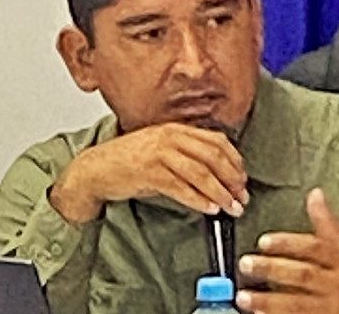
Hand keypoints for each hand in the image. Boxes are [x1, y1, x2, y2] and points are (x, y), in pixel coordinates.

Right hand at [49, 122, 248, 223]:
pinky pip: (181, 188)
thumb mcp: (163, 148)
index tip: (243, 178)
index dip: (235, 161)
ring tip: (231, 208)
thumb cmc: (130, 160)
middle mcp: (171, 137)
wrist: (96, 168)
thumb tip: (220, 173)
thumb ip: (188, 152)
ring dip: (220, 193)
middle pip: (213, 157)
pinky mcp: (149, 172)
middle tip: (242, 197)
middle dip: (232, 179)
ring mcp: (159, 154)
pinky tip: (209, 209)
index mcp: (177, 129)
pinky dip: (198, 200)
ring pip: (200, 174)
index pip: (217, 141)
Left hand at [236, 189, 338, 313]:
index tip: (263, 241)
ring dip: (268, 302)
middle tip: (246, 264)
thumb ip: (329, 223)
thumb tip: (314, 194)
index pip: (314, 248)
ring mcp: (333, 308)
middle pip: (303, 275)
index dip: (287, 244)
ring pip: (298, 305)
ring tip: (243, 297)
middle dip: (272, 270)